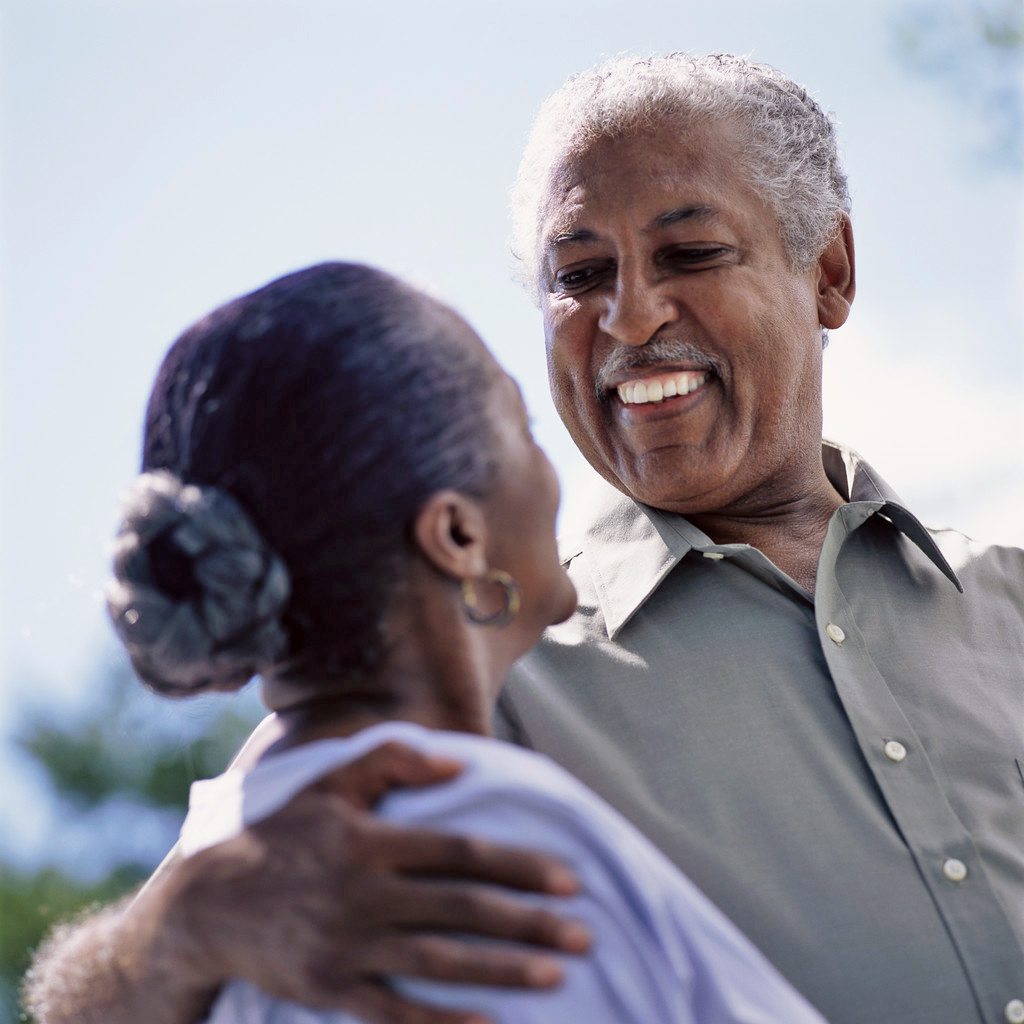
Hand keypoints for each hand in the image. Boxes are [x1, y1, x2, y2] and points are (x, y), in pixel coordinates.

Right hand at [157, 740, 589, 1023]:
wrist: (205, 904)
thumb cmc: (279, 831)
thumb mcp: (328, 781)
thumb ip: (393, 761)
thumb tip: (459, 764)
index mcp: (368, 839)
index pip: (461, 852)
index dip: (518, 865)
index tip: (569, 878)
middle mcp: (362, 893)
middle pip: (461, 909)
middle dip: (528, 921)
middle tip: (586, 933)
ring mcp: (347, 946)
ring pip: (439, 961)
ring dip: (502, 968)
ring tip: (557, 973)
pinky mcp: (330, 989)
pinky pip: (397, 1011)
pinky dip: (444, 1021)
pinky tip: (490, 1023)